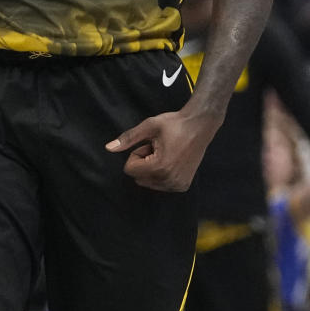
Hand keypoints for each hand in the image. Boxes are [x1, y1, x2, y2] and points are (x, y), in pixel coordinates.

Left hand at [106, 102, 222, 191]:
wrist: (201, 125)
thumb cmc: (175, 124)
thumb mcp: (149, 126)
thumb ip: (128, 138)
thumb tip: (108, 148)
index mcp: (159, 167)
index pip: (130, 170)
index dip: (137, 154)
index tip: (151, 144)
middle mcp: (168, 180)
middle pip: (138, 178)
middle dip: (144, 163)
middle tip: (159, 149)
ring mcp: (177, 185)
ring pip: (149, 183)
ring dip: (153, 169)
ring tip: (167, 153)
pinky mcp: (183, 186)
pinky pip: (161, 185)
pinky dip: (162, 174)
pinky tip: (173, 160)